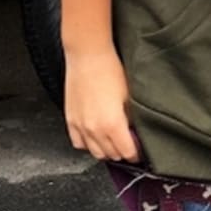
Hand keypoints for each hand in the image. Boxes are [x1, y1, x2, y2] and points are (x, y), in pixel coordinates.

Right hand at [63, 46, 140, 161]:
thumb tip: (135, 131)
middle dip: (122, 152)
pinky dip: (88, 144)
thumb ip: (132, 119)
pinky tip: (95, 136)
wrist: (88, 56)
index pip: (127, 152)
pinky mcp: (70, 120)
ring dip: (106, 150)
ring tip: (113, 141)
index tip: (140, 150)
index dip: (136, 153)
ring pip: (95, 153)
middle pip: (112, 155)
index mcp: (113, 125)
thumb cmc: (110, 70)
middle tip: (129, 143)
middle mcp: (95, 129)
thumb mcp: (129, 96)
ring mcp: (80, 126)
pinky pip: (78, 143)